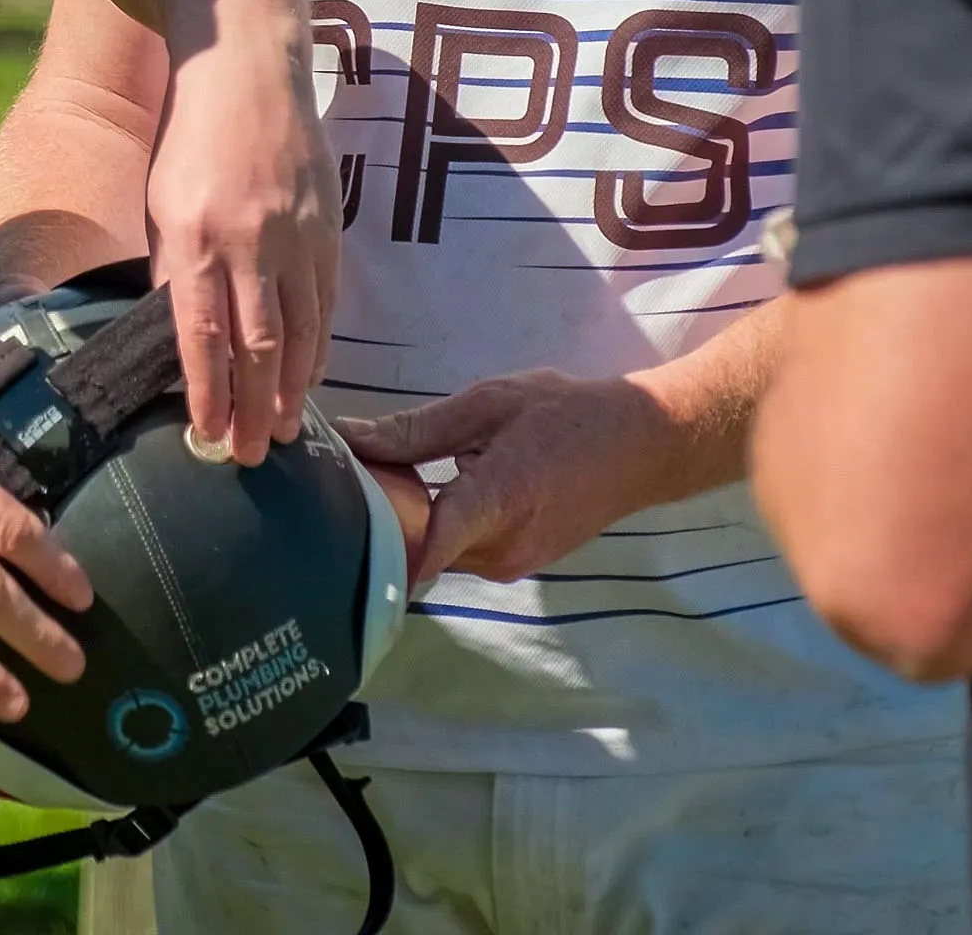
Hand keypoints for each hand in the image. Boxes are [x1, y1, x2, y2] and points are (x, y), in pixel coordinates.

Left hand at [146, 33, 340, 464]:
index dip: (208, 394)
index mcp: (195, 235)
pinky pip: (327, 302)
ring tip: (285, 430)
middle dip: (255, 410)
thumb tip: (182, 339)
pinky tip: (311, 376)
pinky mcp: (328, 225)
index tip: (208, 438)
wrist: (248, 65)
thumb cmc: (189, 136)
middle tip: (254, 456)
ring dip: (293, 389)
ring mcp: (296, 233)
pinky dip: (319, 346)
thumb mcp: (160, 202)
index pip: (201, 335)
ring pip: (302, 331)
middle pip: (258, 346)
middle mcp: (250, 240)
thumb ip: (172, 270)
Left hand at [340, 370, 698, 589]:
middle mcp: (501, 550)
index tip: (330, 522)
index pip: (424, 546)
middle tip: (348, 477)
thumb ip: (417, 429)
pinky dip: (440, 527)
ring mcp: (511, 566)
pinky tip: (430, 491)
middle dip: (382, 518)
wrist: (641, 445)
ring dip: (411, 523)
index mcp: (496, 503)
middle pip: (417, 548)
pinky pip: (461, 552)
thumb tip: (349, 438)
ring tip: (385, 478)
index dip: (373, 541)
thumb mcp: (489, 404)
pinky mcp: (517, 566)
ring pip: (437, 552)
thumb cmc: (567, 414)